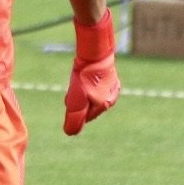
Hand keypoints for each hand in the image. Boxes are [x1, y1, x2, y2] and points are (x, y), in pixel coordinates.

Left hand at [63, 9, 119, 135]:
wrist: (95, 51)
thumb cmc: (85, 76)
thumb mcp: (76, 100)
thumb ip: (74, 118)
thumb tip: (70, 133)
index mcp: (104, 104)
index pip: (86, 116)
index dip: (76, 109)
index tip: (70, 98)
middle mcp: (112, 96)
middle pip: (91, 104)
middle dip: (81, 100)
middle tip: (73, 89)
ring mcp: (113, 84)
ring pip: (94, 93)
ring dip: (84, 90)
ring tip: (78, 80)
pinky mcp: (111, 73)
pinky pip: (98, 82)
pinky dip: (90, 80)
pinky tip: (86, 73)